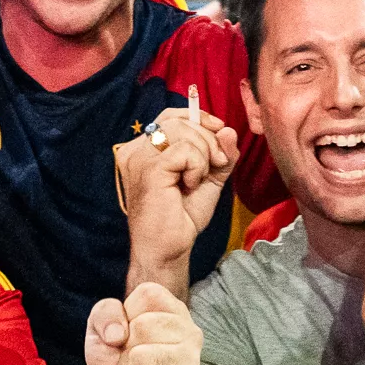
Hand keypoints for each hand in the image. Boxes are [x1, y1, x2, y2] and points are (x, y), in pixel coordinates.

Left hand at [84, 282, 201, 364]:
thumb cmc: (117, 359)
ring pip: (141, 358)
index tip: (130, 333)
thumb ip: (105, 312)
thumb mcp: (101, 327)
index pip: (148, 294)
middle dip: (125, 348)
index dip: (126, 316)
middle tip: (132, 361)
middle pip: (144, 326)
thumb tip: (119, 334)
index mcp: (174, 310)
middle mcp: (191, 334)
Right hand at [116, 100, 233, 281]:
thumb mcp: (208, 179)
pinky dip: (197, 166)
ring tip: (198, 179)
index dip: (198, 117)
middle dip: (208, 139)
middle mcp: (136, 149)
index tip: (220, 131)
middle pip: (180, 120)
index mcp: (144, 149)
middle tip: (217, 164)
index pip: (170, 115)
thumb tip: (228, 130)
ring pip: (183, 131)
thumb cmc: (182, 217)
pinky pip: (184, 150)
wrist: (168, 248)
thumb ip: (221, 154)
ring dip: (204, 153)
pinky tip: (189, 185)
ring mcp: (139, 157)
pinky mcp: (149, 169)